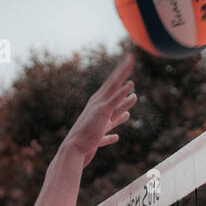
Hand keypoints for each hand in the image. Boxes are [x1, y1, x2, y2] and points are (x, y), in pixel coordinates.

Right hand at [65, 55, 136, 169]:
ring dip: (122, 75)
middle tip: (130, 58)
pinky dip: (121, 93)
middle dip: (122, 70)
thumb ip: (116, 119)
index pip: (112, 87)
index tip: (127, 66)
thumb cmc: (88, 141)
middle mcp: (98, 102)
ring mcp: (99, 106)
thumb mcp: (106, 127)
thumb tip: (127, 114)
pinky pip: (114, 101)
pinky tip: (130, 87)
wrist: (75, 148)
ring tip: (130, 65)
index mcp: (99, 103)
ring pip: (113, 89)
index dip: (120, 76)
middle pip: (113, 83)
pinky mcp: (102, 114)